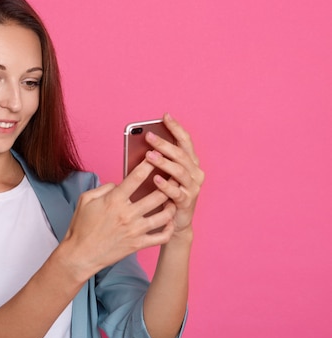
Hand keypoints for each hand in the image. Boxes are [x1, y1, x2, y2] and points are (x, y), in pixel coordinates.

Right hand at [61, 158, 176, 279]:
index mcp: (114, 200)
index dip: (149, 164)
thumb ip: (104, 187)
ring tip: (174, 198)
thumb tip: (119, 183)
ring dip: (172, 205)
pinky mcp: (138, 244)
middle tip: (175, 176)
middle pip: (157, 195)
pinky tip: (169, 221)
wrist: (80, 255)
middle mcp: (127, 214)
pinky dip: (169, 228)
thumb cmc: (81, 226)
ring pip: (164, 215)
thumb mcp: (85, 200)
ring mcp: (135, 230)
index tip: (156, 156)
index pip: (136, 177)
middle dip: (168, 183)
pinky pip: (162, 237)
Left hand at [144, 113, 204, 234]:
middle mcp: (195, 172)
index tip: (164, 116)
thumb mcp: (163, 173)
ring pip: (180, 171)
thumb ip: (157, 159)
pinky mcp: (186, 202)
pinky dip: (165, 185)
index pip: (185, 140)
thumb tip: (143, 142)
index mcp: (191, 162)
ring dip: (164, 162)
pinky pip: (176, 192)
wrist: (173, 221)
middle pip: (181, 154)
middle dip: (164, 143)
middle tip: (148, 136)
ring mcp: (193, 188)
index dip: (176, 127)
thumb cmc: (164, 193)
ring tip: (149, 156)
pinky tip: (155, 179)